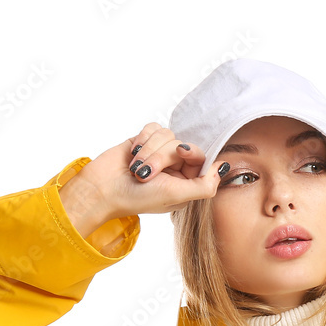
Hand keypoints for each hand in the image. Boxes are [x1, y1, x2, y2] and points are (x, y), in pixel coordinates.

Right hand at [61, 123, 225, 228]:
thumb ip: (205, 185)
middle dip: (162, 156)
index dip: (192, 153)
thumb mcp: (177, 196)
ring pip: (167, 135)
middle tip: (146, 173)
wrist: (102, 189)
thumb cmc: (137, 198)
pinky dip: (143, 139)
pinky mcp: (145, 141)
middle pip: (183, 145)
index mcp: (187, 183)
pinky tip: (133, 153)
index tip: (181, 154)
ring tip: (136, 168)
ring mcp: (160, 153)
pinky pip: (154, 127)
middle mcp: (176, 167)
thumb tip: (223, 167)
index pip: (202, 158)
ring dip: (149, 150)